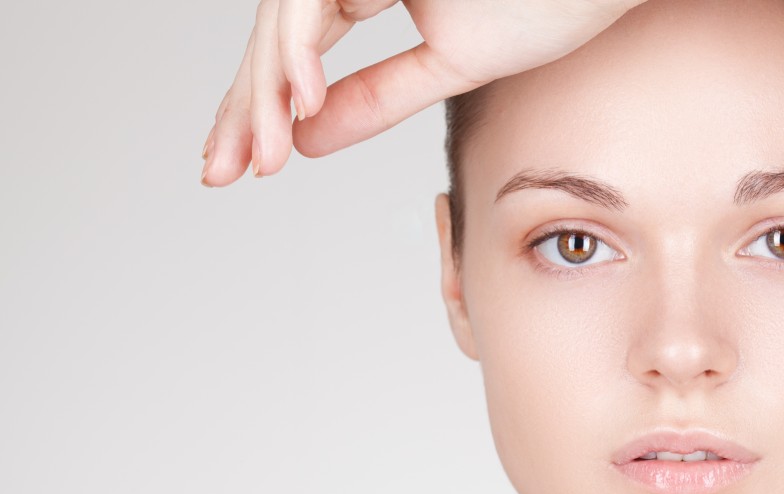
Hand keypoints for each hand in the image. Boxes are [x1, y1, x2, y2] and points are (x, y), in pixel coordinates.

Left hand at [200, 0, 639, 185]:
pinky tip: (304, 105)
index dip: (269, 106)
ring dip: (269, 90)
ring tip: (262, 158)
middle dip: (247, 107)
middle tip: (221, 173)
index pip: (300, 50)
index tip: (248, 166)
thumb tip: (308, 140)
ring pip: (285, 18)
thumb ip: (378, 99)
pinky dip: (303, 50)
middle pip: (278, 36)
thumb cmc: (549, 4)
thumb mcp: (449, 66)